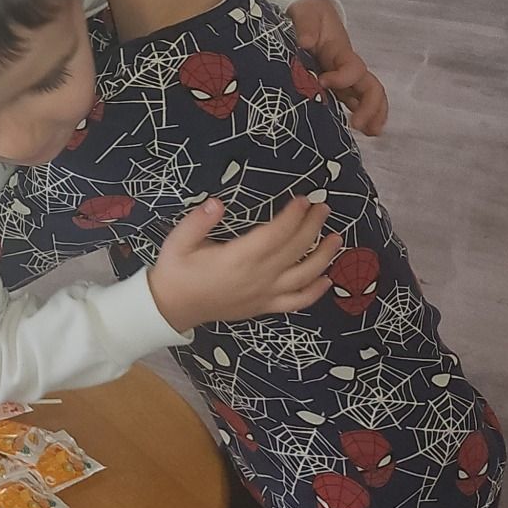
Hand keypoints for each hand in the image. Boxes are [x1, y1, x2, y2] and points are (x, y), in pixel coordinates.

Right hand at [146, 196, 341, 333]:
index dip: (293, 216)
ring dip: (324, 257)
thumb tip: (218, 203)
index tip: (304, 200)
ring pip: (304, 276)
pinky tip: (327, 279)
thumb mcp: (178, 241)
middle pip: (295, 250)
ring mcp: (264, 294)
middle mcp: (257, 277)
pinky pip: (297, 302)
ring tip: (336, 238)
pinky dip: (315, 292)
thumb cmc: (176, 270)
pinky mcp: (264, 306)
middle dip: (313, 227)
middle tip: (324, 208)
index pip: (276, 234)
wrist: (171, 307)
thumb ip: (198, 221)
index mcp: (238, 259)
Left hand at [285, 0, 387, 135]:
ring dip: (372, 114)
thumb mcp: (305, 13)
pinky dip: (361, 114)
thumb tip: (305, 42)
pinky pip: (354, 100)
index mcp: (341, 51)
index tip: (322, 82)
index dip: (343, 78)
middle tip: (357, 125)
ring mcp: (344, 77)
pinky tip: (361, 129)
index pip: (354, 68)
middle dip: (370, 107)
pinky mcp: (336, 84)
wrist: (308, 12)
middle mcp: (347, 67)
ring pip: (367, 96)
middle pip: (370, 87)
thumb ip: (306, 25)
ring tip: (370, 133)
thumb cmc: (308, 13)